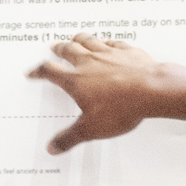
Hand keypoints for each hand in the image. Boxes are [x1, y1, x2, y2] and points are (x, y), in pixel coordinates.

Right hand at [28, 33, 162, 153]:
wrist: (152, 90)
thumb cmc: (122, 107)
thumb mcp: (92, 129)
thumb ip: (70, 137)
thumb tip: (54, 146)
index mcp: (76, 80)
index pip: (50, 72)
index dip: (38, 71)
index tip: (33, 72)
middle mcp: (89, 63)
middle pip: (68, 50)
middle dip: (59, 49)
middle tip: (54, 46)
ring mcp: (109, 54)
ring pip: (89, 41)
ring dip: (79, 39)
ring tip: (75, 38)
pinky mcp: (128, 52)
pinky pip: (113, 42)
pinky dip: (107, 42)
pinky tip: (109, 43)